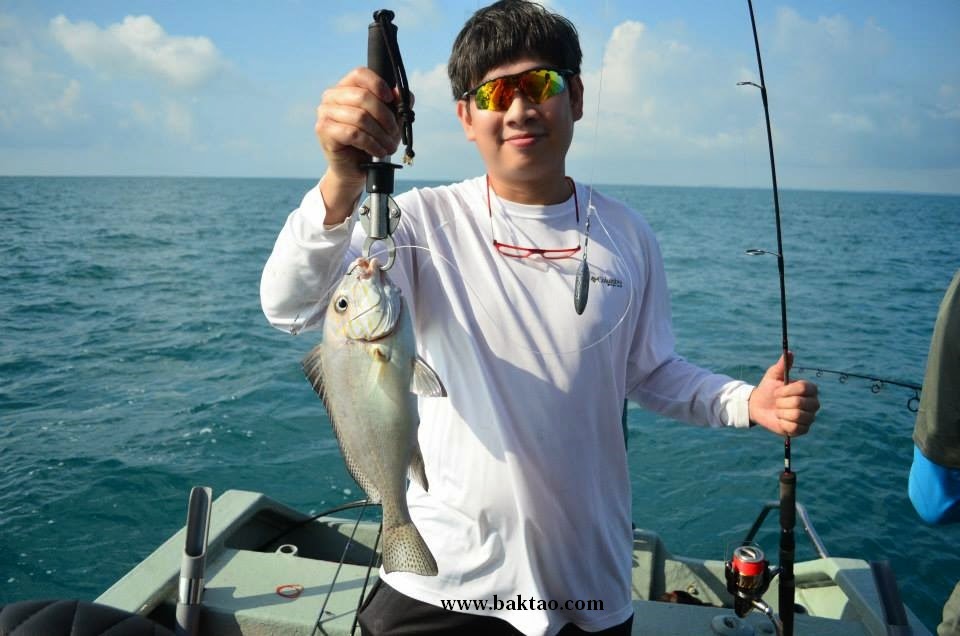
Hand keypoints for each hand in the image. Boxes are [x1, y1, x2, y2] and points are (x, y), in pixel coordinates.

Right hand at [314, 67, 405, 221]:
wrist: (355, 168)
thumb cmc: (371, 140)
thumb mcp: (388, 121)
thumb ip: (397, 104)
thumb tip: (400, 93)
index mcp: (345, 87)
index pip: (360, 74)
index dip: (378, 84)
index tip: (391, 99)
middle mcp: (331, 97)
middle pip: (363, 96)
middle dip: (385, 117)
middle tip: (394, 132)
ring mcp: (325, 113)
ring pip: (360, 117)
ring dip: (380, 134)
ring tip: (389, 146)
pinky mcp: (324, 131)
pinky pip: (353, 133)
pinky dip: (371, 143)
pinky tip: (378, 151)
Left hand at [748, 352, 819, 436]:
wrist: (758, 406)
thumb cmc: (768, 389)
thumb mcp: (773, 375)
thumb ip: (782, 365)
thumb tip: (789, 352)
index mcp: (809, 389)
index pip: (804, 388)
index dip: (787, 390)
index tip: (776, 392)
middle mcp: (813, 403)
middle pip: (800, 403)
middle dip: (782, 402)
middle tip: (776, 402)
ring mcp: (809, 417)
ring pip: (797, 416)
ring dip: (781, 413)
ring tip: (778, 411)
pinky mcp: (803, 430)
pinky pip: (794, 427)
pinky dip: (783, 423)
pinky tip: (780, 420)